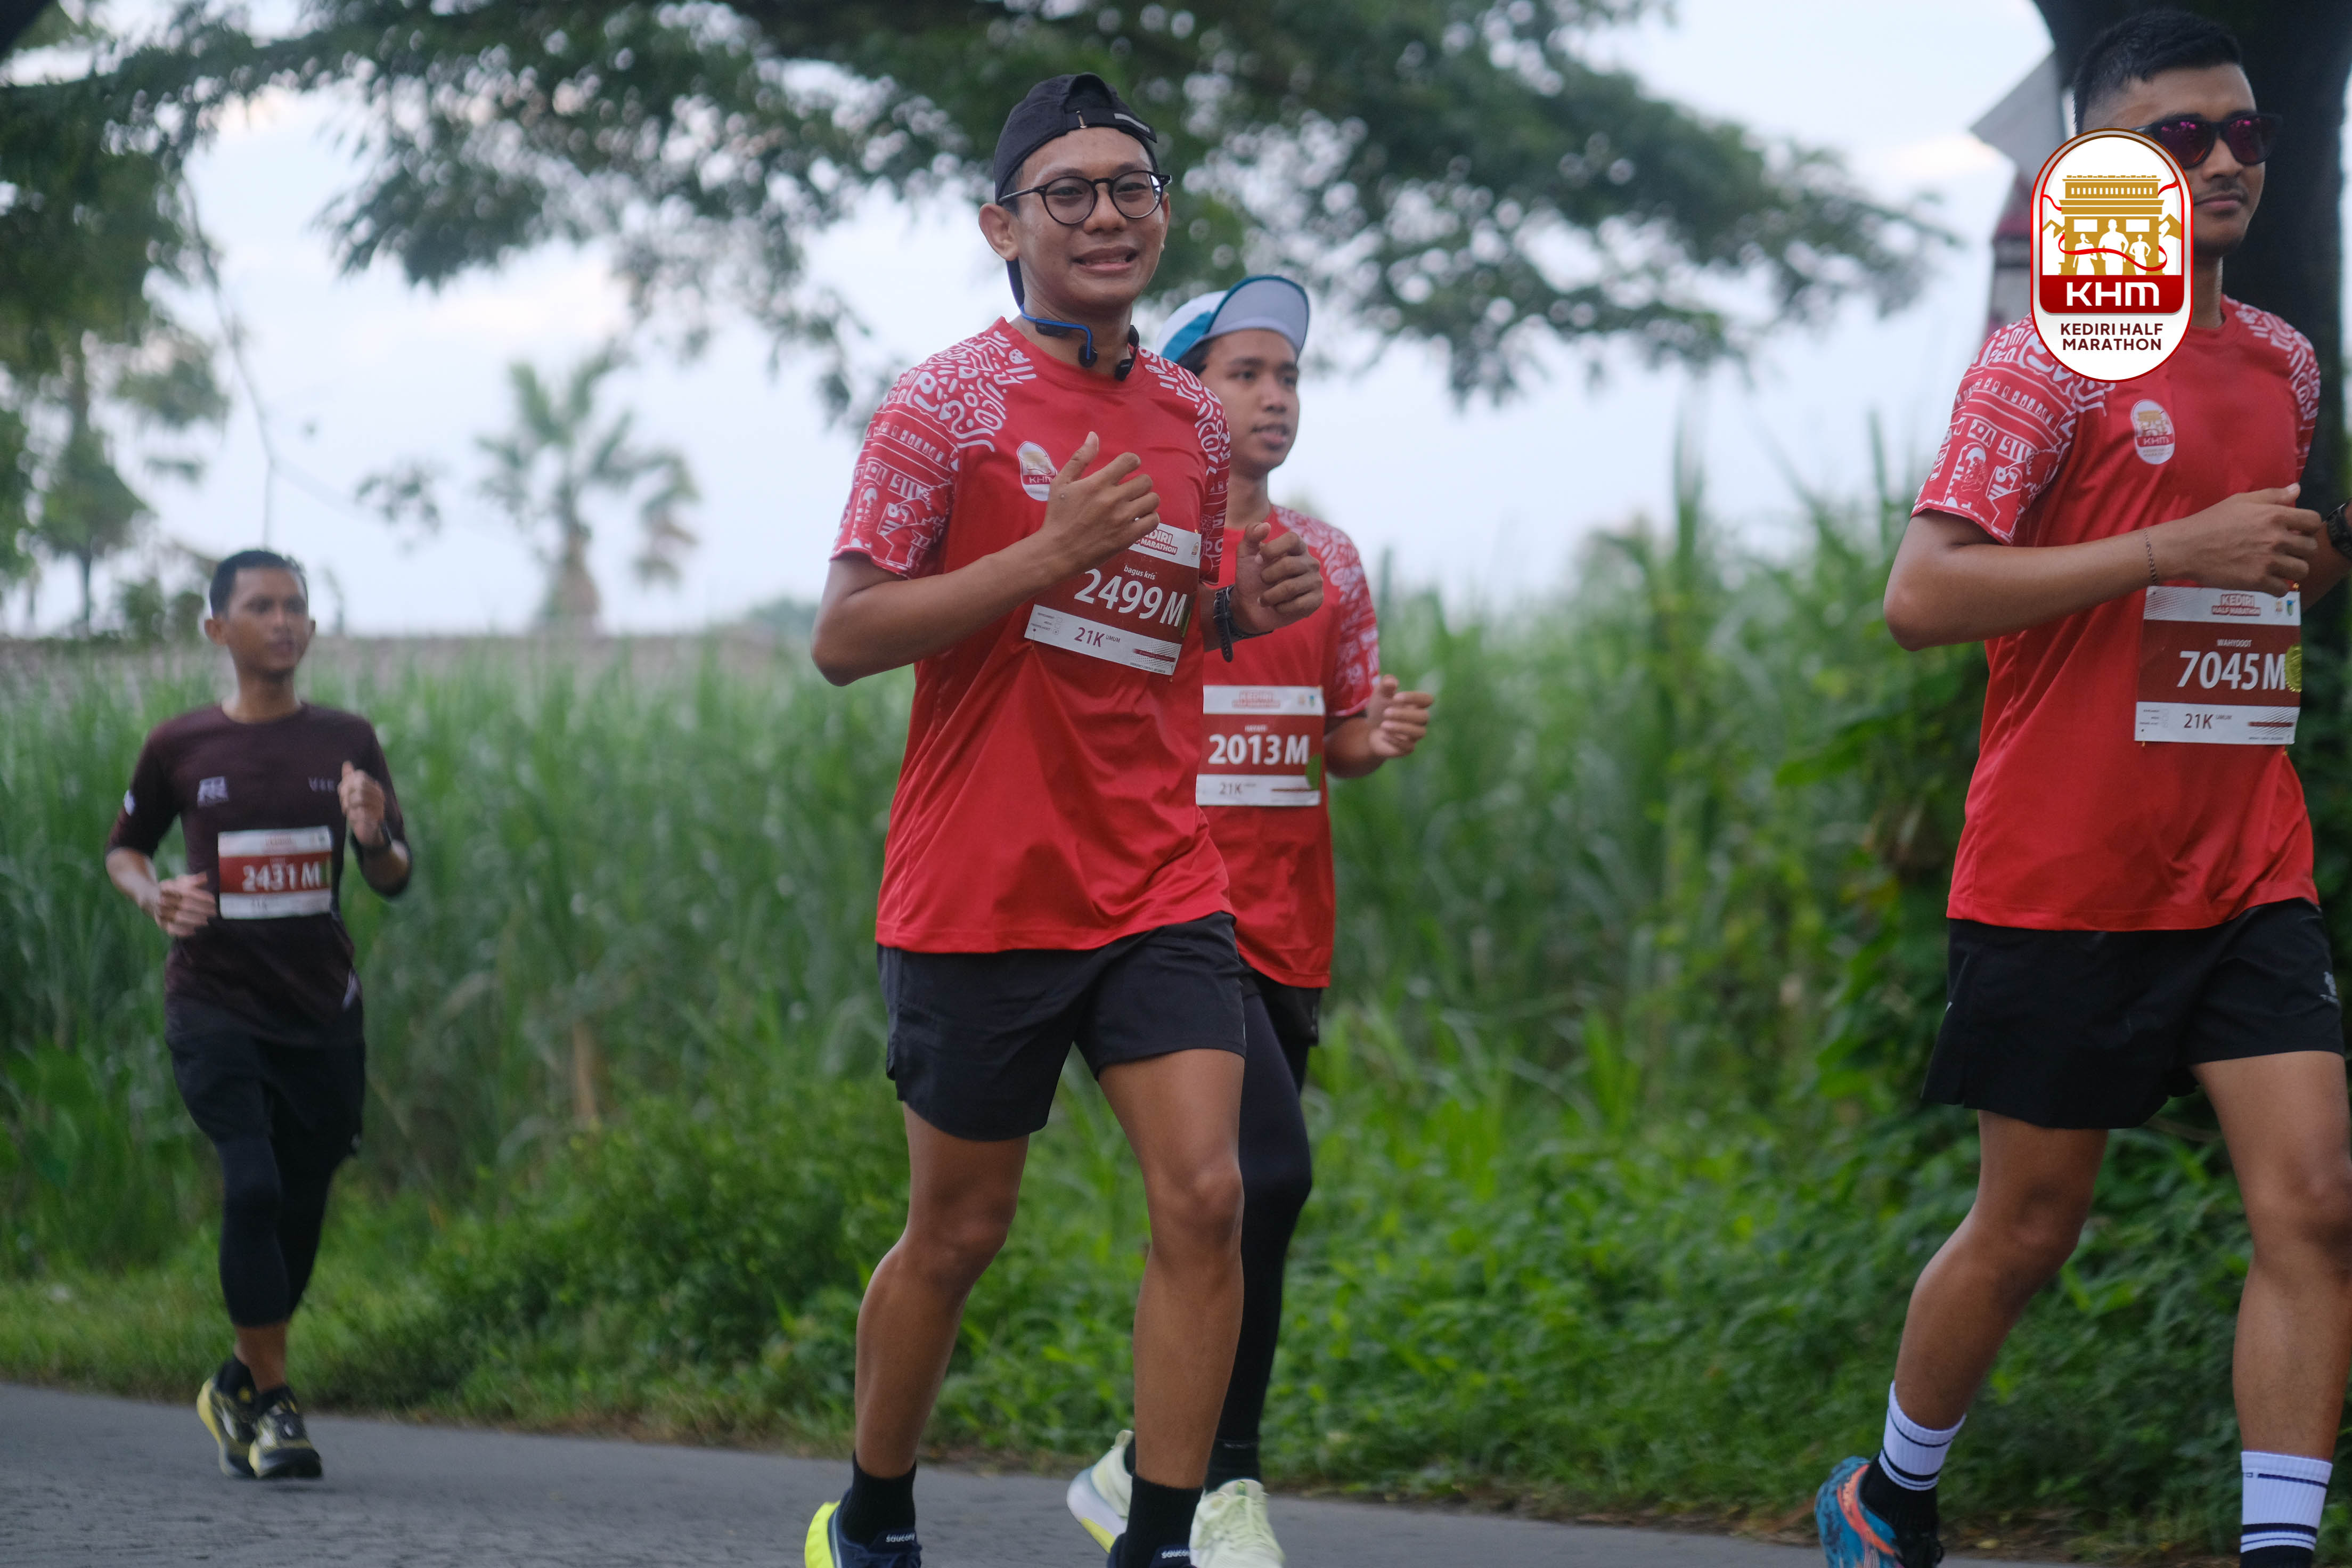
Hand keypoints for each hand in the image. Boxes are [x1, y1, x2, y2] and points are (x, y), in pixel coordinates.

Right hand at [149, 872, 215, 936]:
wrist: (151, 898)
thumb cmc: (172, 890)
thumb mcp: (180, 882)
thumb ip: (193, 880)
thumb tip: (205, 877)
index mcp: (167, 887)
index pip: (186, 891)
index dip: (201, 896)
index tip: (213, 900)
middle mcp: (162, 899)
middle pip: (184, 905)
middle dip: (201, 909)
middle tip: (214, 912)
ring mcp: (160, 912)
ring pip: (178, 917)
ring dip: (194, 920)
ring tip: (206, 921)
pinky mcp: (160, 922)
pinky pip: (171, 928)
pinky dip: (182, 931)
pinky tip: (194, 931)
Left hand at [339, 761, 387, 849]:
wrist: (370, 832)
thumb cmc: (360, 811)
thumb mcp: (353, 794)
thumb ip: (351, 779)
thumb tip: (347, 763)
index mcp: (375, 787)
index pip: (359, 776)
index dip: (347, 783)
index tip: (343, 793)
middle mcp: (379, 796)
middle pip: (358, 785)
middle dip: (346, 793)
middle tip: (343, 803)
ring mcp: (379, 807)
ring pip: (358, 798)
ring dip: (348, 805)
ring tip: (346, 811)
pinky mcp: (376, 820)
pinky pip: (360, 812)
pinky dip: (352, 815)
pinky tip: (352, 817)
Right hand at [1033, 432, 1161, 577]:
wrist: (1057, 551)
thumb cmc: (1058, 516)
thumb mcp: (1061, 483)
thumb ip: (1080, 458)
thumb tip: (1094, 436)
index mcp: (1098, 483)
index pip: (1130, 461)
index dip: (1132, 462)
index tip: (1128, 469)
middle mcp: (1113, 498)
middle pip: (1146, 481)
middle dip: (1140, 483)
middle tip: (1131, 491)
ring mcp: (1123, 519)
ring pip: (1153, 500)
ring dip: (1147, 500)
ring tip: (1137, 505)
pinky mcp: (1128, 537)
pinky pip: (1153, 521)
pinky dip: (1149, 519)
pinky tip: (1139, 520)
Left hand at [1231, 520, 1322, 633]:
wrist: (1250, 607)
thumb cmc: (1251, 577)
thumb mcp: (1246, 554)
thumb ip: (1251, 535)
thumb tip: (1265, 526)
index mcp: (1296, 547)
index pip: (1292, 539)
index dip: (1272, 549)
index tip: (1258, 560)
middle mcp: (1309, 562)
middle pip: (1289, 565)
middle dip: (1267, 576)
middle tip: (1262, 582)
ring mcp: (1315, 581)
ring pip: (1291, 587)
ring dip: (1270, 595)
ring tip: (1265, 598)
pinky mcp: (1317, 599)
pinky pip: (1299, 604)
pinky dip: (1281, 608)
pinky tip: (1278, 607)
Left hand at [1363, 675, 1433, 758]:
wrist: (1370, 730)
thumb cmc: (1380, 709)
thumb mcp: (1379, 695)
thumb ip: (1385, 685)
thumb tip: (1392, 682)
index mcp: (1416, 705)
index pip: (1428, 699)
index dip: (1415, 698)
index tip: (1396, 697)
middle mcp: (1419, 720)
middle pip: (1425, 716)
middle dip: (1405, 714)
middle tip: (1385, 712)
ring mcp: (1414, 735)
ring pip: (1420, 732)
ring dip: (1401, 728)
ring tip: (1383, 725)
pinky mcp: (1407, 748)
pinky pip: (1409, 746)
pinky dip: (1395, 740)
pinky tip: (1383, 735)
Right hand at [2156, 484, 2321, 595]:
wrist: (2185, 548)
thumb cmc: (2211, 521)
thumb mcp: (2241, 501)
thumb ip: (2272, 495)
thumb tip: (2296, 489)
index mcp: (2275, 515)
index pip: (2313, 521)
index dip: (2308, 527)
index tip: (2297, 531)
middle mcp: (2276, 538)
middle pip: (2311, 548)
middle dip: (2301, 550)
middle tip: (2287, 551)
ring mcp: (2268, 561)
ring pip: (2301, 571)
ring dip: (2293, 570)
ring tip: (2280, 568)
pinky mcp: (2257, 581)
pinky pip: (2283, 589)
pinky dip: (2278, 587)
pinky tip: (2268, 581)